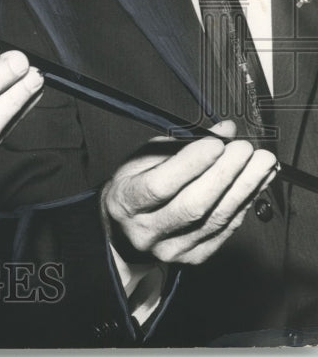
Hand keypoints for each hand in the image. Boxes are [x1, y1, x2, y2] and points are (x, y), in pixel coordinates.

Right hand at [101, 120, 278, 265]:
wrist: (127, 231)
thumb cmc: (136, 185)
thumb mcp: (145, 158)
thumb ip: (183, 145)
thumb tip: (224, 131)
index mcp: (126, 201)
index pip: (159, 186)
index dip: (190, 164)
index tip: (216, 143)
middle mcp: (146, 231)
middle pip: (193, 205)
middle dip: (224, 174)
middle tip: (245, 149)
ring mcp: (173, 248)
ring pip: (216, 219)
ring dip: (244, 188)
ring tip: (261, 163)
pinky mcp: (196, 257)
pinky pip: (226, 229)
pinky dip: (244, 203)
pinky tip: (256, 183)